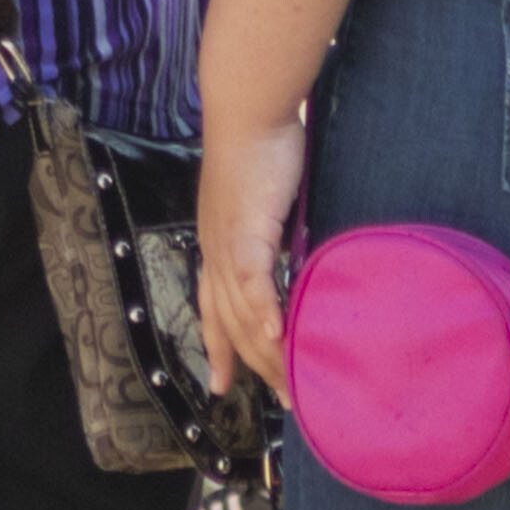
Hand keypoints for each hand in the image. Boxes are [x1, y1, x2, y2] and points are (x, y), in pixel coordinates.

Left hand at [198, 107, 308, 396]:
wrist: (248, 111)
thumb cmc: (260, 148)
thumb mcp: (264, 203)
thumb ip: (274, 235)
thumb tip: (297, 257)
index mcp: (216, 247)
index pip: (212, 309)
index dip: (217, 348)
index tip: (221, 384)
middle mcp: (214, 253)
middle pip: (230, 323)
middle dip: (253, 365)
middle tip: (283, 398)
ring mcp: (227, 245)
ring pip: (243, 312)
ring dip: (267, 351)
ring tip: (292, 382)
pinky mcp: (246, 230)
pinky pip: (254, 282)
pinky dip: (266, 311)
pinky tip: (280, 336)